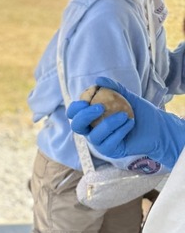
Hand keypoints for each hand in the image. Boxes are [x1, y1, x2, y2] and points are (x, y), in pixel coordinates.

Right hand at [68, 75, 184, 170]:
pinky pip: (108, 143)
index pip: (74, 114)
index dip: (75, 108)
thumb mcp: (127, 97)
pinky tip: (130, 124)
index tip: (86, 100)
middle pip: (77, 126)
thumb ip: (113, 88)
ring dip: (109, 123)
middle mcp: (92, 130)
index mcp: (92, 116)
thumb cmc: (141, 112)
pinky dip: (120, 131)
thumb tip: (98, 80)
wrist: (158, 127)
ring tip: (125, 115)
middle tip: (100, 107)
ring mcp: (100, 142)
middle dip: (85, 116)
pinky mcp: (111, 151)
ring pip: (94, 136)